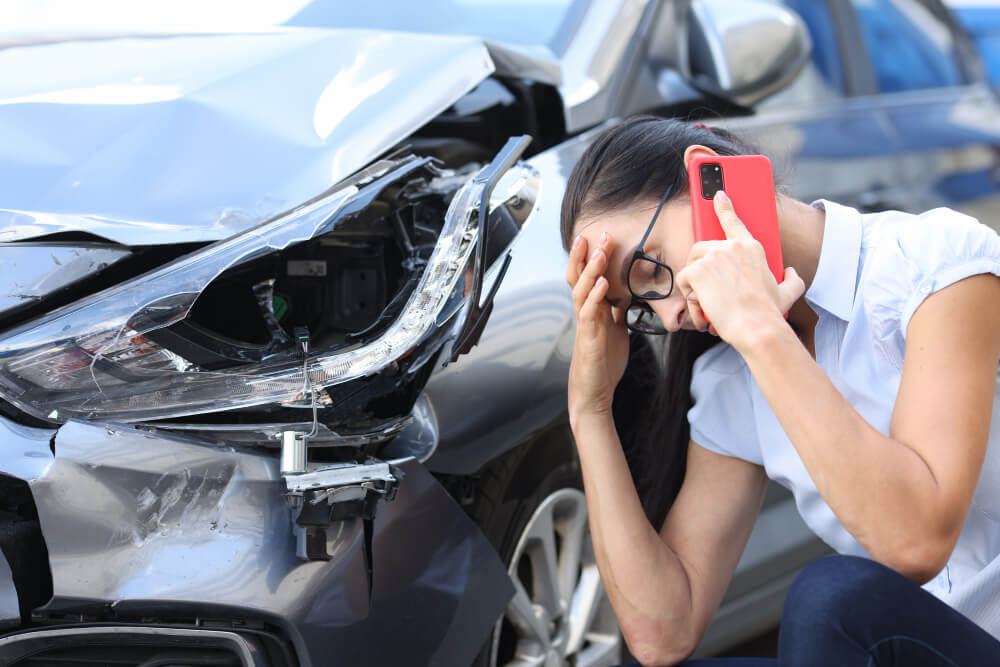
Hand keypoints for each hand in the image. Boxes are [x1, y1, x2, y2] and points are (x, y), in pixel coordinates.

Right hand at [566, 233, 629, 421]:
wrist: (594, 393)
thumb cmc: (603, 363)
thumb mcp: (615, 331)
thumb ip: (616, 312)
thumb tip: (627, 295)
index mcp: (591, 311)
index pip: (585, 277)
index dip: (589, 257)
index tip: (598, 237)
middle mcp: (584, 314)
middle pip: (578, 277)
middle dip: (587, 255)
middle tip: (598, 233)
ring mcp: (585, 325)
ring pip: (581, 290)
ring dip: (591, 269)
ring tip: (600, 251)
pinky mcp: (588, 339)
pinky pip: (589, 313)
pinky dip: (595, 297)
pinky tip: (602, 284)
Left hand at [675, 191, 803, 351]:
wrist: (757, 326)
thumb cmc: (770, 313)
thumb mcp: (788, 293)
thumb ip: (792, 279)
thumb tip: (792, 272)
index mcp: (752, 247)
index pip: (734, 221)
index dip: (724, 206)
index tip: (718, 195)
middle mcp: (732, 246)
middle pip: (702, 249)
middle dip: (700, 269)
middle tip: (710, 292)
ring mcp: (714, 255)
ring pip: (691, 265)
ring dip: (694, 285)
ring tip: (709, 303)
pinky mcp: (699, 269)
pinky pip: (684, 280)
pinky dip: (689, 296)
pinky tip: (702, 307)